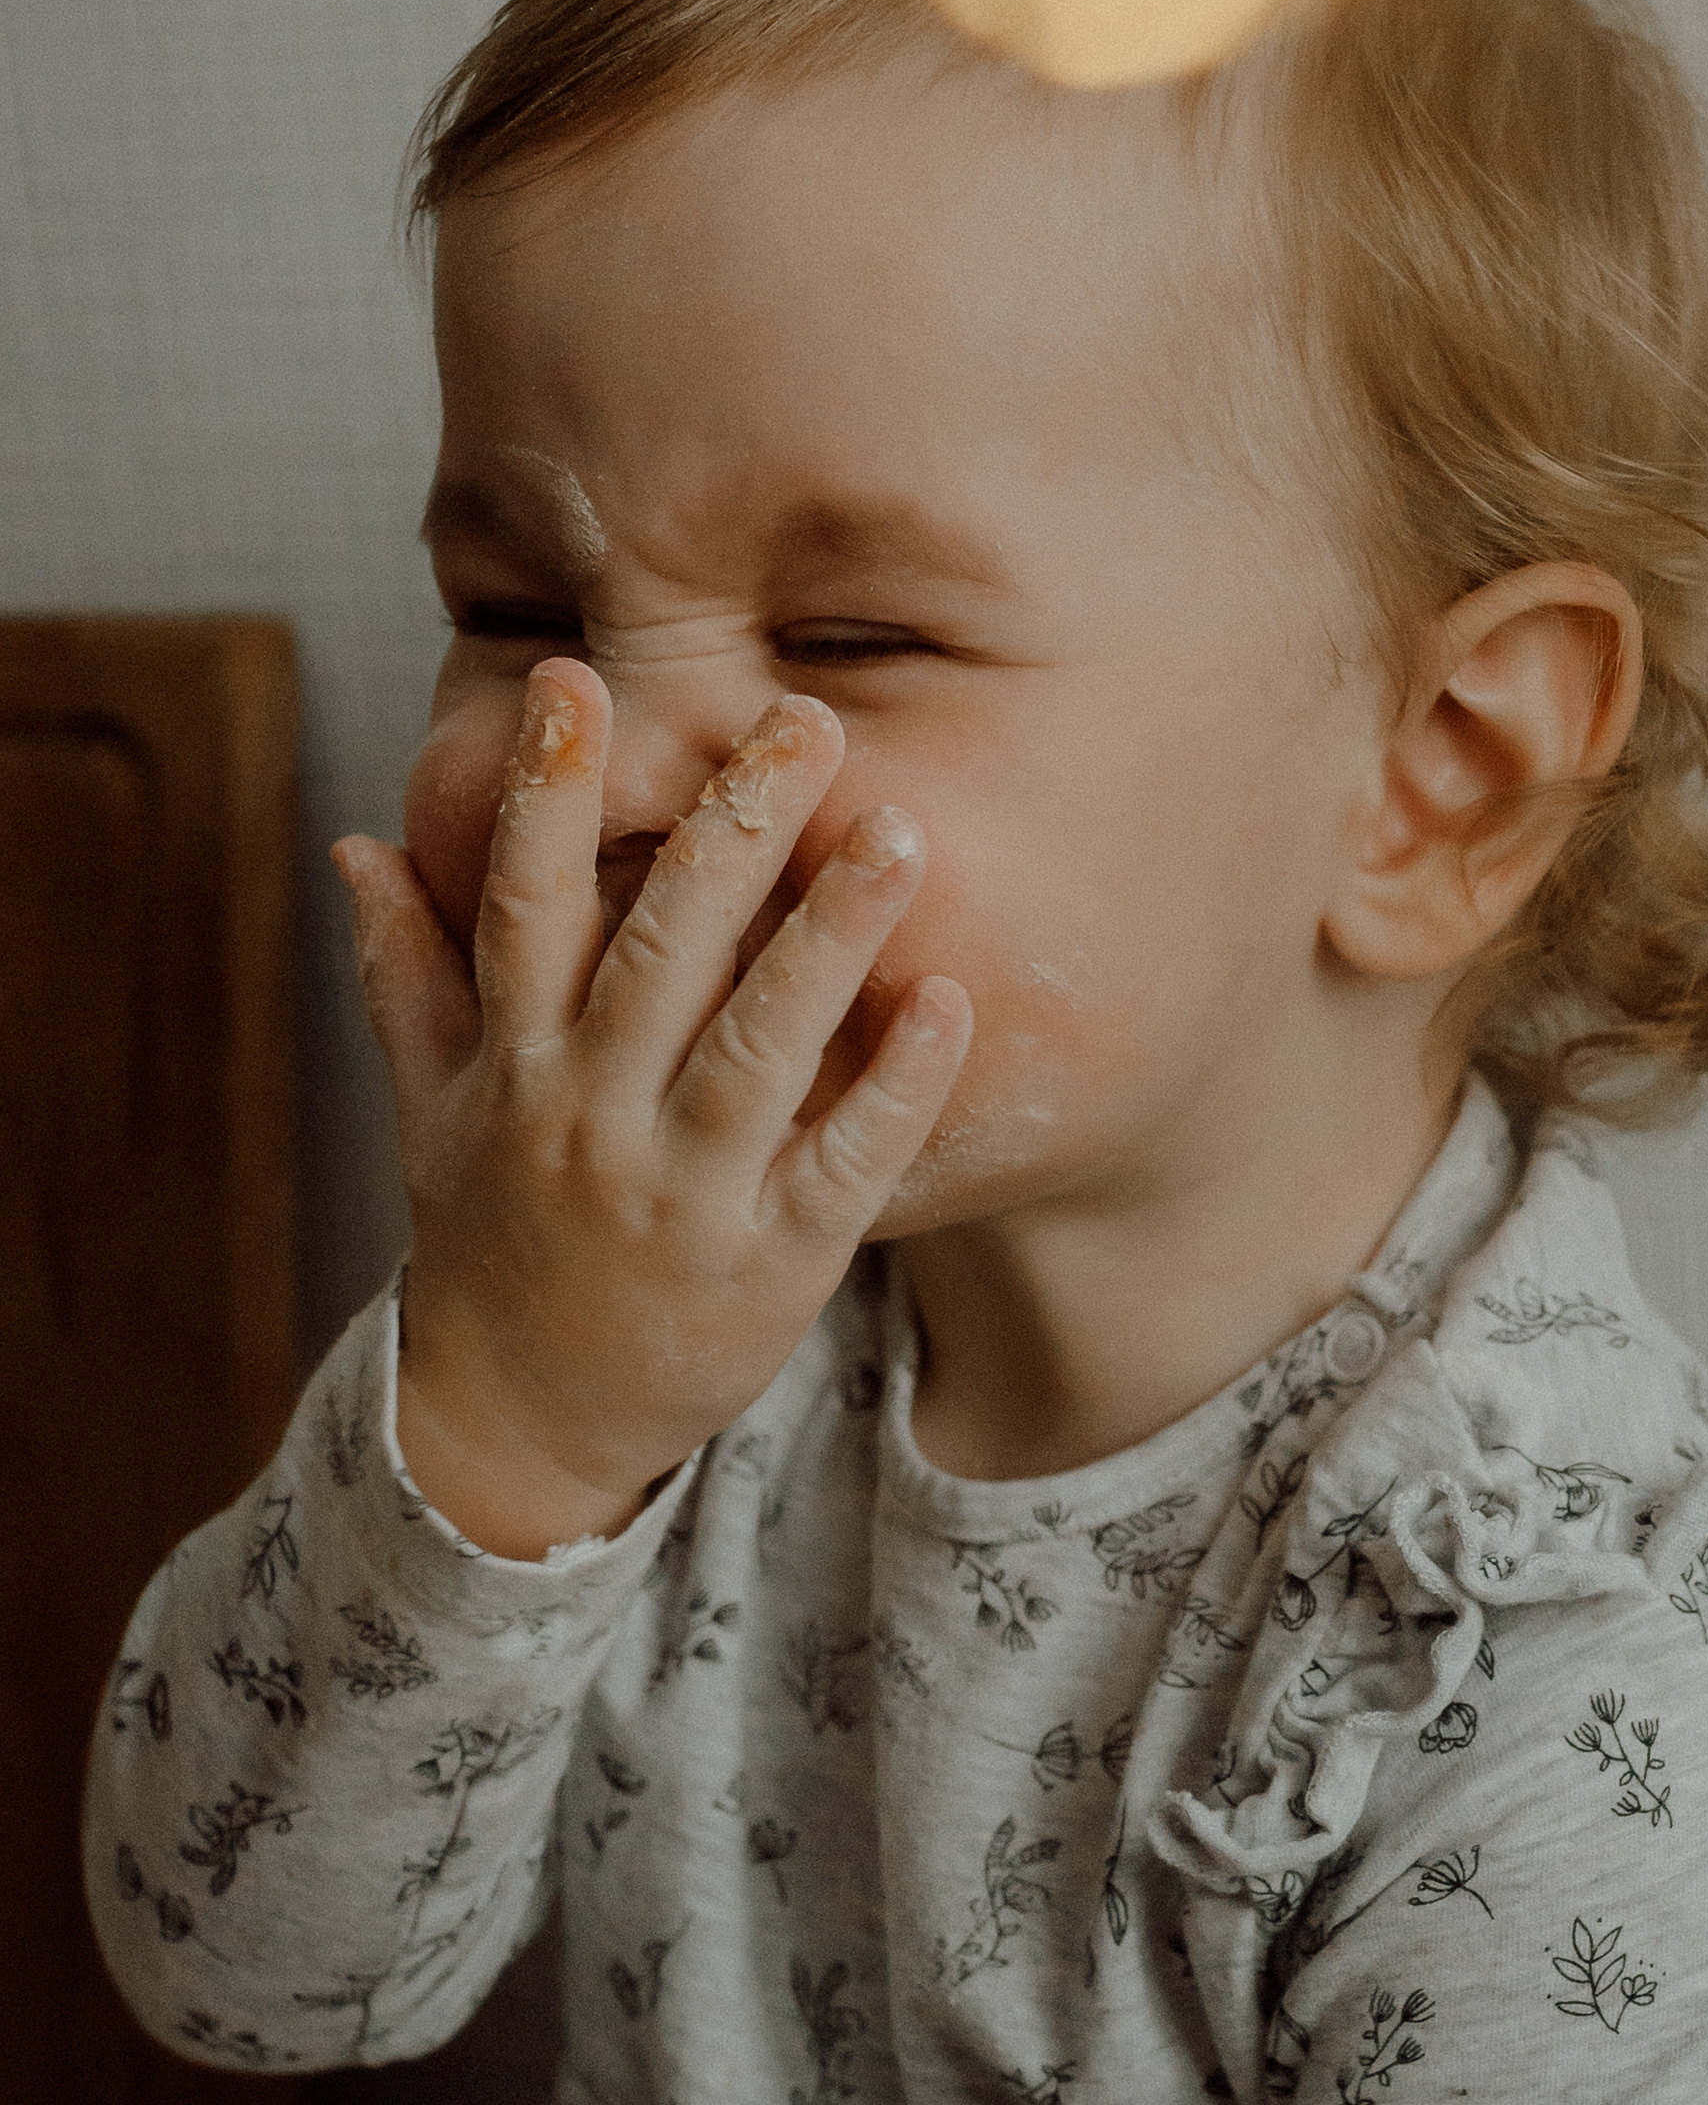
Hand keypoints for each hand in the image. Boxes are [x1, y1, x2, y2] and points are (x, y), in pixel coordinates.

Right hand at [331, 660, 970, 1555]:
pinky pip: (844, 1165)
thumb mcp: (433, 1109)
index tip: (575, 680)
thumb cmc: (492, 1236)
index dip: (547, 795)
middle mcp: (594, 1118)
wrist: (522, 1424)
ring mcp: (684, 1193)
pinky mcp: (771, 1262)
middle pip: (661, 954)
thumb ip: (406, 971)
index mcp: (518, 1066)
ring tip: (902, 831)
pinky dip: (897, 1087)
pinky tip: (953, 1005)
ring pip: (762, 1046)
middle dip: (731, 829)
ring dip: (832, 937)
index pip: (525, 907)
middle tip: (807, 716)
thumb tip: (357, 842)